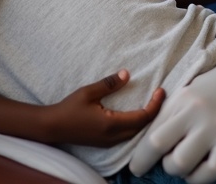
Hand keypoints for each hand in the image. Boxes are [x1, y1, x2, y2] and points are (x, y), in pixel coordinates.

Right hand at [41, 70, 164, 145]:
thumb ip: (109, 84)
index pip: (142, 117)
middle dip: (154, 112)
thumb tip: (127, 74)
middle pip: (142, 128)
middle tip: (159, 95)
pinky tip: (136, 113)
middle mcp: (113, 136)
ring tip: (151, 103)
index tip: (161, 91)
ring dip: (146, 119)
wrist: (53, 127)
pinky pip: (127, 135)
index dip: (155, 105)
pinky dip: (136, 124)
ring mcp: (109, 142)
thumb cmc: (69, 108)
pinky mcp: (105, 142)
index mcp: (111, 124)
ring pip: (136, 133)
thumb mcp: (88, 92)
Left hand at [129, 33, 215, 182]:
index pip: (151, 130)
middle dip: (148, 162)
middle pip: (159, 144)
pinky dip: (198, 177)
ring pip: (181, 163)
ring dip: (176, 169)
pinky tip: (198, 170)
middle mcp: (195, 111)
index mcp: (181, 97)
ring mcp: (215, 127)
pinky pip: (210, 172)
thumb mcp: (189, 92)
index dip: (139, 154)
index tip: (135, 165)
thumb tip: (149, 143)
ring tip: (181, 163)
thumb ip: (171, 113)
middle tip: (150, 166)